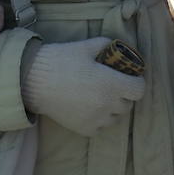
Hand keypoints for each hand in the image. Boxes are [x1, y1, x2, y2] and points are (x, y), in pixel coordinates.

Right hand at [21, 37, 145, 136]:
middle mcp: (107, 105)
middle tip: (113, 85)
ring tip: (100, 98)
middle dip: (124, 94)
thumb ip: (105, 45)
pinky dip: (99, 120)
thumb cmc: (61, 60)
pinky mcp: (84, 129)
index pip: (139, 90)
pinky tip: (90, 109)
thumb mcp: (86, 46)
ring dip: (112, 109)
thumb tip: (115, 45)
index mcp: (112, 84)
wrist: (35, 81)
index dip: (136, 82)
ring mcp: (96, 119)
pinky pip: (100, 128)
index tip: (130, 77)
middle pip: (128, 104)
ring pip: (115, 118)